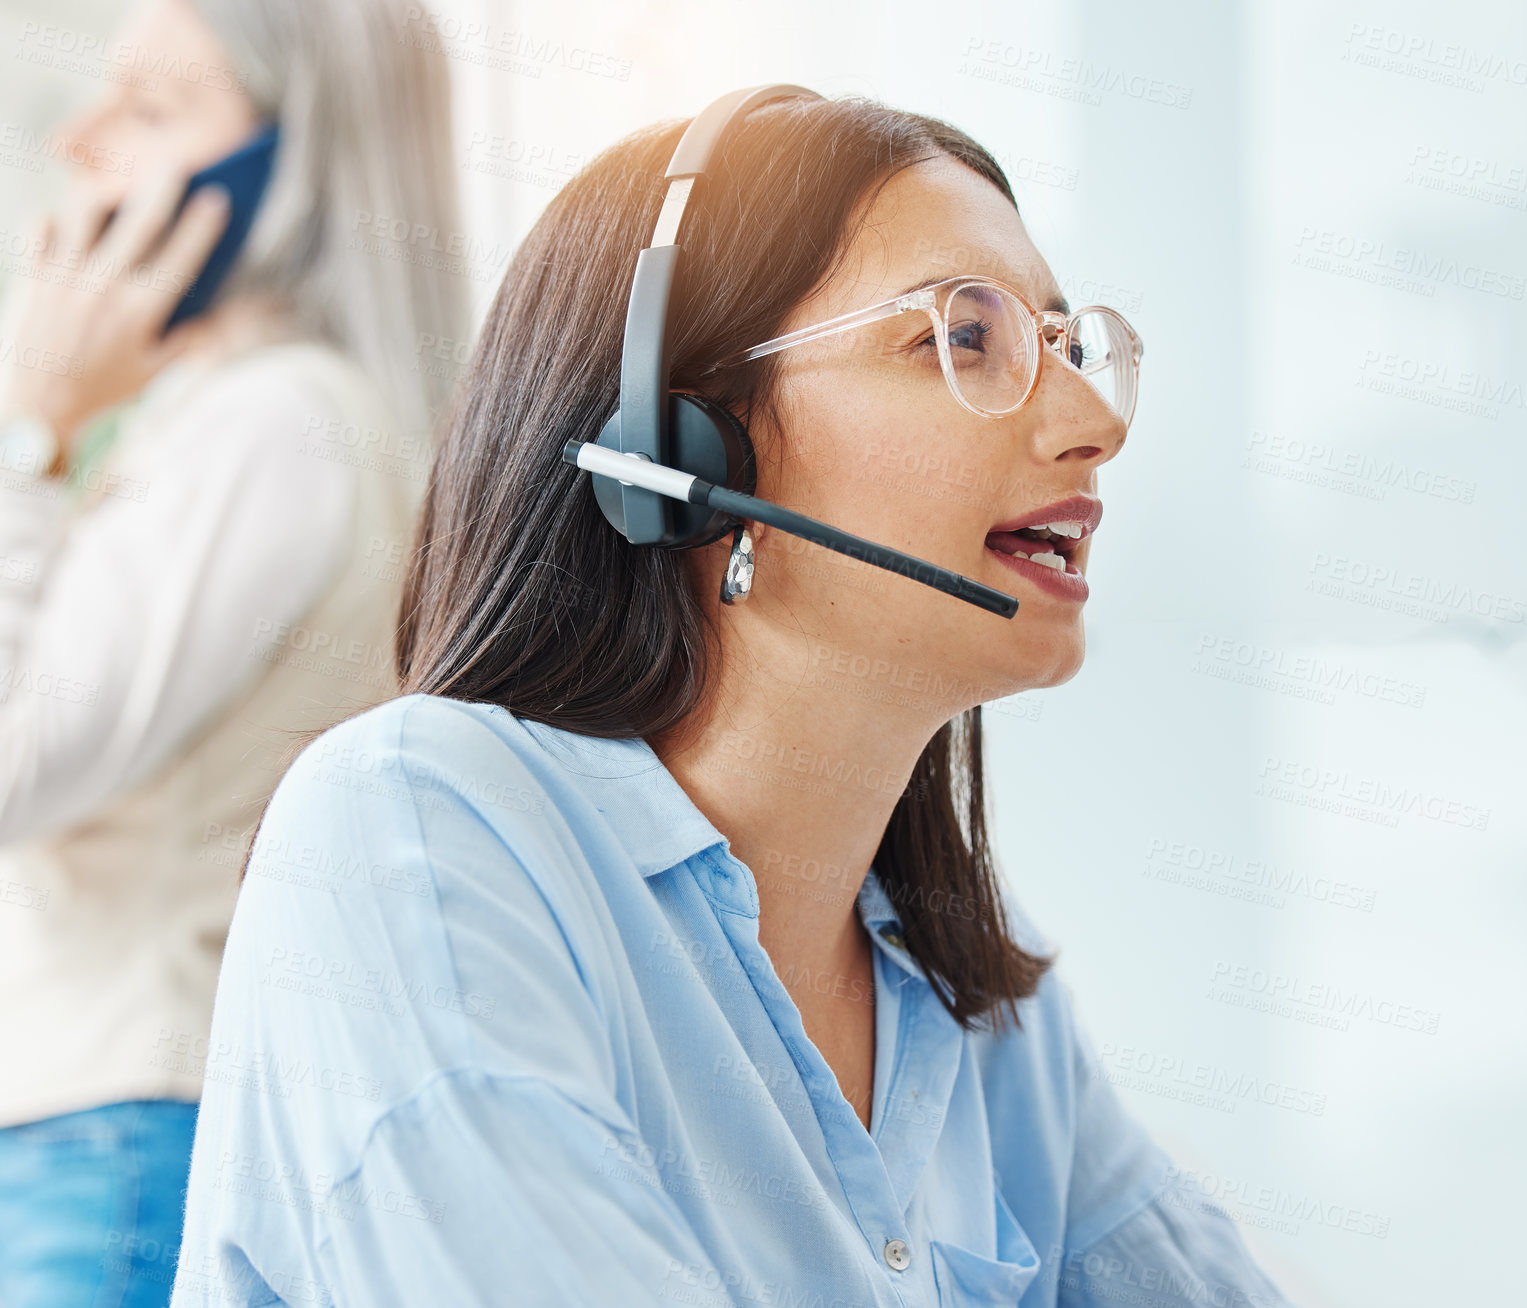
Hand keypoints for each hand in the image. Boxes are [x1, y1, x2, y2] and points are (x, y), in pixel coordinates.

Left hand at [0, 168, 229, 473]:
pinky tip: (64, 224)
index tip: (216, 200)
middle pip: (139, 221)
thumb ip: (186, 342)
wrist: (34, 411)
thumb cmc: (100, 395)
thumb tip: (216, 316)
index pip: (181, 256)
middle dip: (162, 188)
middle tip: (176, 165)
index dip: (202, 225)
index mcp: (142, 311)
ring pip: (86, 212)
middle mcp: (104, 286)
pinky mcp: (32, 278)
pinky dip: (53, 221)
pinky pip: (40, 230)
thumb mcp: (152, 375)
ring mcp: (65, 277)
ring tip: (114, 190)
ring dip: (105, 195)